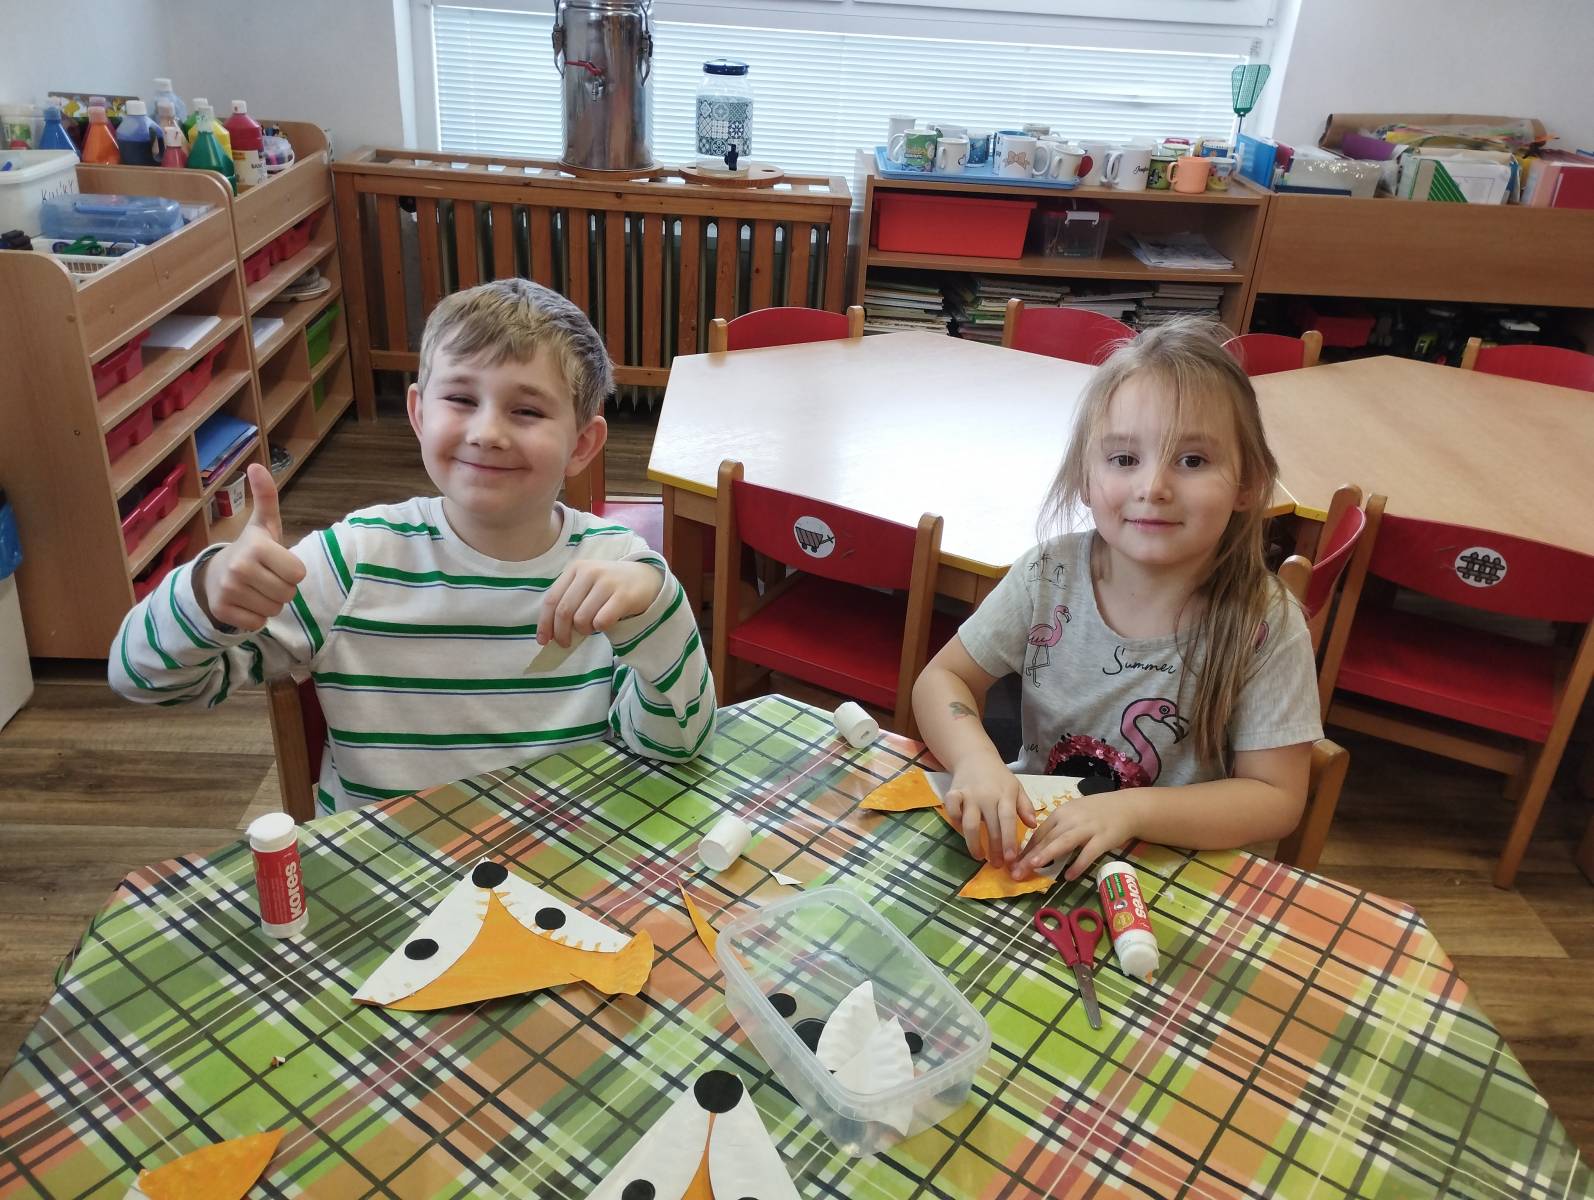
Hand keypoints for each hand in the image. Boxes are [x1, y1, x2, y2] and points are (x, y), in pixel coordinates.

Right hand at [197, 464, 306, 630]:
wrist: (214, 574)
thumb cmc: (251, 550)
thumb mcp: (264, 524)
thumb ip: (267, 497)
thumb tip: (257, 465)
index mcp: (256, 547)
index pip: (298, 574)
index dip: (292, 571)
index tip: (277, 563)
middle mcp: (240, 568)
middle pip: (288, 594)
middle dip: (282, 588)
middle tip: (266, 577)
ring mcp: (229, 591)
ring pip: (274, 610)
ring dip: (270, 603)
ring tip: (256, 589)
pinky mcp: (222, 611)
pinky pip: (258, 623)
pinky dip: (256, 617)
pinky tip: (245, 602)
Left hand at [538, 560, 661, 646]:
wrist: (646, 578)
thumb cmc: (610, 586)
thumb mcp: (586, 585)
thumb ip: (569, 600)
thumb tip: (550, 632)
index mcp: (575, 568)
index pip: (552, 599)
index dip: (545, 623)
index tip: (543, 640)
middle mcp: (589, 572)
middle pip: (564, 611)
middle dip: (562, 633)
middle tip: (566, 643)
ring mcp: (607, 582)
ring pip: (582, 619)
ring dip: (584, 630)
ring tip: (592, 627)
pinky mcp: (624, 595)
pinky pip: (601, 621)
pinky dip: (600, 628)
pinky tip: (605, 624)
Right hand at [942, 755, 1034, 864]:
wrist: (975, 756)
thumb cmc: (999, 777)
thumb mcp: (1016, 788)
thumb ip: (1025, 806)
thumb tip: (1034, 825)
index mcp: (1005, 795)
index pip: (1008, 820)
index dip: (1009, 840)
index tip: (1011, 859)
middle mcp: (987, 796)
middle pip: (990, 826)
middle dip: (994, 849)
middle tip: (998, 865)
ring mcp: (969, 795)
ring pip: (969, 824)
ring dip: (973, 843)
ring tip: (979, 856)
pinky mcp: (954, 793)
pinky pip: (952, 810)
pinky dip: (955, 821)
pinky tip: (961, 830)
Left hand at [1011, 791, 1137, 881]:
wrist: (1127, 807)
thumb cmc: (1097, 813)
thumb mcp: (1074, 815)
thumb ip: (1058, 829)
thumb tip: (1037, 848)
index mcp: (1061, 813)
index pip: (1039, 832)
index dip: (1026, 849)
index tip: (1013, 863)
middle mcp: (1072, 819)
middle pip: (1047, 838)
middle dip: (1030, 856)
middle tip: (1016, 872)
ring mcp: (1088, 828)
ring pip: (1064, 841)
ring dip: (1047, 854)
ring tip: (1033, 867)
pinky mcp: (1104, 838)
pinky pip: (1089, 853)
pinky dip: (1078, 864)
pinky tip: (1069, 876)